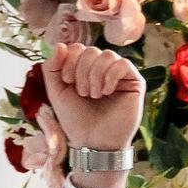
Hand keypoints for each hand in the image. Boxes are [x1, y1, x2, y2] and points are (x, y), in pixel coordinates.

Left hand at [37, 22, 144, 185]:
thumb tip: (59, 44)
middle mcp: (102, 68)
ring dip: (95, 75)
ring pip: (107, 54)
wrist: (94, 143)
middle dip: (81, 70)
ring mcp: (119, 74)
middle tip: (82, 92)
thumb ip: (52, 67)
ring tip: (94, 95)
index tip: (67, 81)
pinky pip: (124, 63)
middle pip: (90, 50)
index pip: (77, 47)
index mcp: (84, 68)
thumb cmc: (76, 119)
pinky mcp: (135, 82)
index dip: (69, 60)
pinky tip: (106, 92)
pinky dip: (111, 76)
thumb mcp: (56, 91)